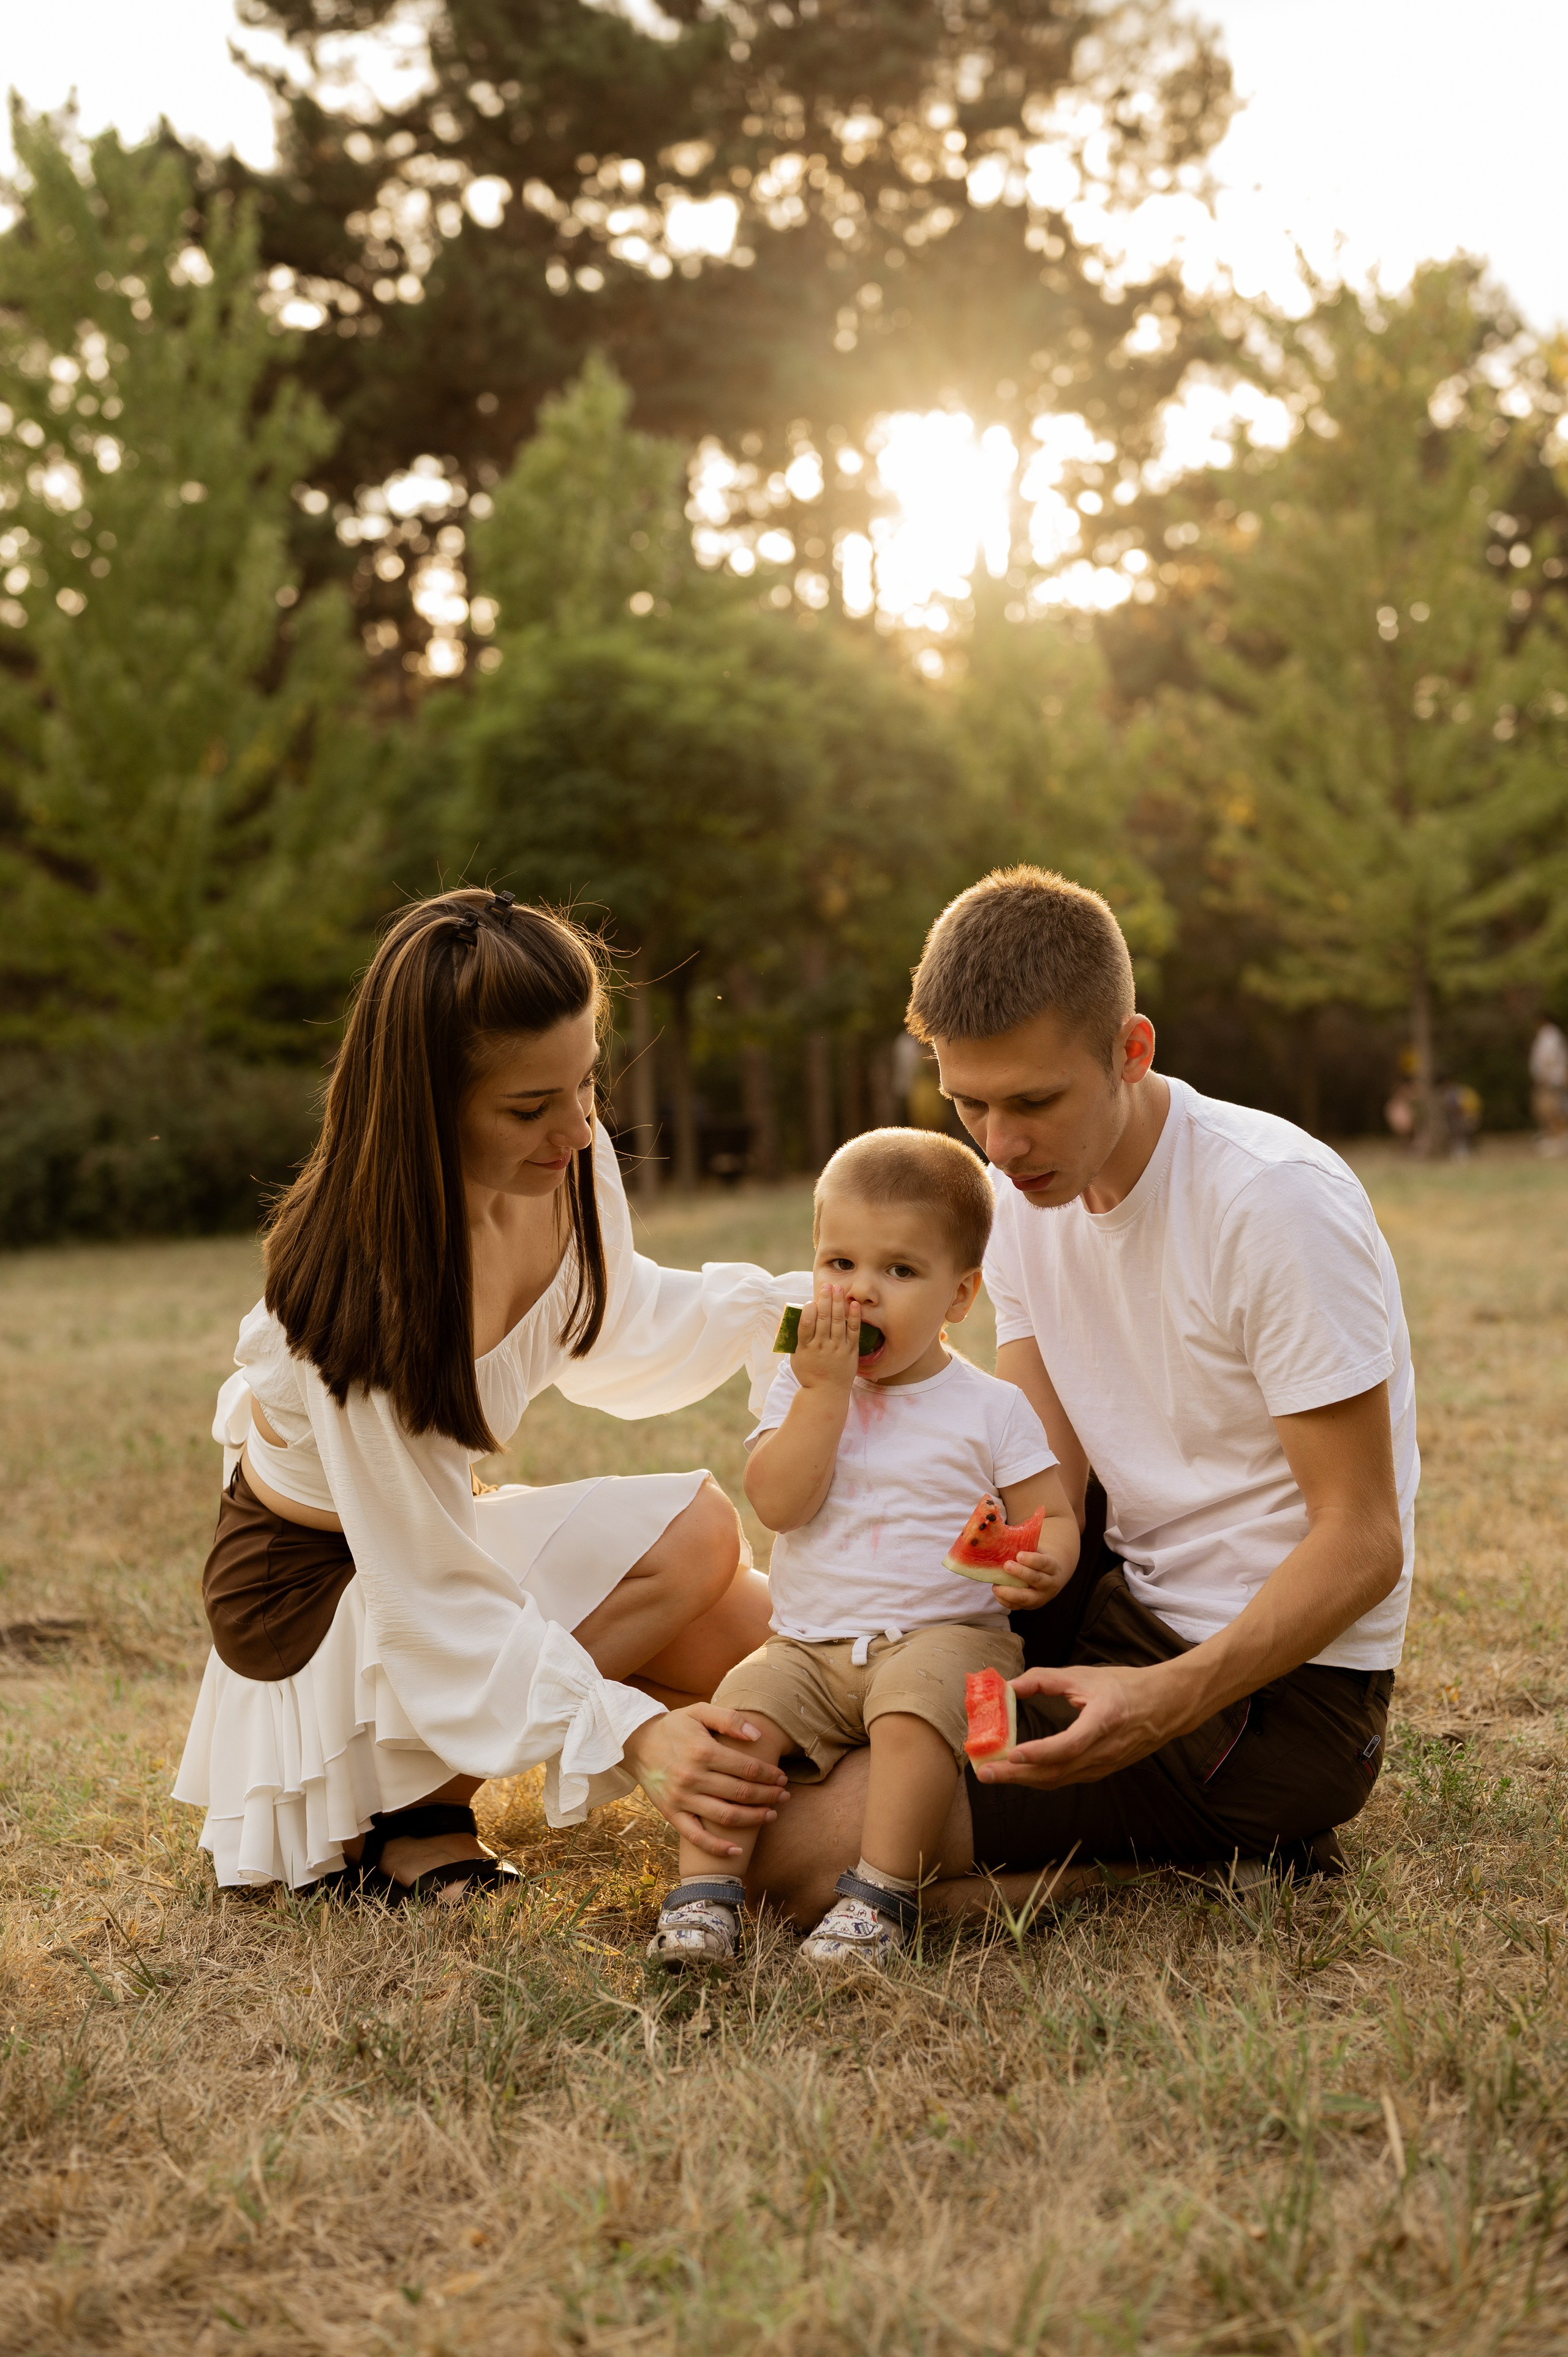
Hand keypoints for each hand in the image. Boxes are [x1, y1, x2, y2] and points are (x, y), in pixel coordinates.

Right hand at [622, 1705, 790, 1858]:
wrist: (637, 1744)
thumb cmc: (674, 1727)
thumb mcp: (699, 1711)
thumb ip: (729, 1719)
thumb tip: (757, 1735)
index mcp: (702, 1751)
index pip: (746, 1768)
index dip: (769, 1775)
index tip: (782, 1778)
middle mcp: (693, 1777)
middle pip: (741, 1793)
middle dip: (768, 1796)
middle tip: (784, 1796)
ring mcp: (682, 1799)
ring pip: (726, 1816)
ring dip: (754, 1818)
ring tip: (772, 1815)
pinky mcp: (672, 1814)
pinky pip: (696, 1837)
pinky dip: (717, 1847)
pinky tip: (737, 1850)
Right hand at [791, 1284, 861, 1393]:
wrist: (826, 1393)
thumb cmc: (809, 1373)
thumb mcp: (796, 1357)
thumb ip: (797, 1337)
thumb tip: (797, 1315)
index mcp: (806, 1348)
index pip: (806, 1324)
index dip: (808, 1310)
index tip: (810, 1301)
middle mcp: (822, 1347)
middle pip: (823, 1318)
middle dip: (825, 1299)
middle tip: (826, 1285)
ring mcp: (837, 1349)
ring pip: (838, 1321)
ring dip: (837, 1302)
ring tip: (837, 1288)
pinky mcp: (851, 1351)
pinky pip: (853, 1331)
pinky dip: (853, 1317)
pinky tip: (853, 1304)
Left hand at [970, 1659, 1181, 1789]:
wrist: (1165, 1706)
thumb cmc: (1125, 1686)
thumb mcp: (1085, 1675)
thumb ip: (1046, 1679)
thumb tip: (1010, 1686)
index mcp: (1104, 1721)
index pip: (1069, 1745)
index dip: (1040, 1752)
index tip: (1013, 1752)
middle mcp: (1105, 1750)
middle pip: (1057, 1771)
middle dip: (1017, 1775)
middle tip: (984, 1772)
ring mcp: (1104, 1765)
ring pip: (1058, 1779)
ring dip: (1023, 1779)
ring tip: (993, 1774)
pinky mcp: (1101, 1771)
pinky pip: (1066, 1778)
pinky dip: (1039, 1777)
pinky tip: (1019, 1773)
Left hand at [990, 1549, 1076, 1612]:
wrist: (1051, 1577)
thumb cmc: (1039, 1560)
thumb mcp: (1038, 1551)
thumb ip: (1026, 1548)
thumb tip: (1004, 1538)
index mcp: (1053, 1567)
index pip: (1045, 1563)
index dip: (1032, 1560)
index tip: (1019, 1555)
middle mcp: (1050, 1584)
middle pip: (1037, 1580)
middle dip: (1021, 1573)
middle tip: (1006, 1565)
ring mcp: (1041, 1597)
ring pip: (1027, 1598)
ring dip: (1011, 1592)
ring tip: (996, 1586)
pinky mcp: (1031, 1606)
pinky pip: (1018, 1606)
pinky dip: (1006, 1601)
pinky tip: (997, 1594)